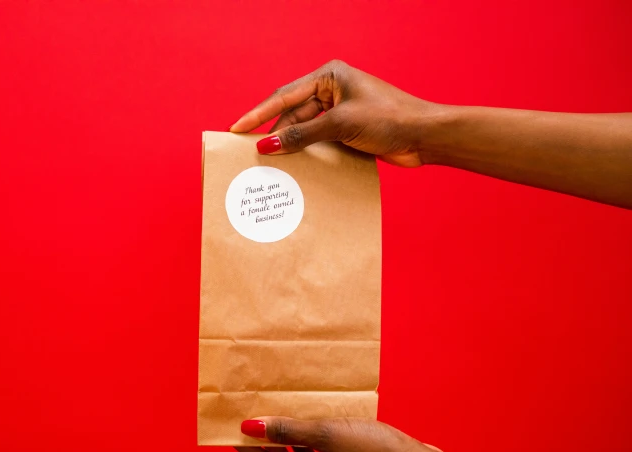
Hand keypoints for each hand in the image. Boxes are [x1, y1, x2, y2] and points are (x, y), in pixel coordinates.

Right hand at [228, 60, 434, 166]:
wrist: (424, 135)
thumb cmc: (389, 119)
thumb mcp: (340, 125)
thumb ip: (301, 135)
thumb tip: (267, 145)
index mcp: (329, 76)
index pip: (284, 96)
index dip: (258, 113)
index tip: (236, 128)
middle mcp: (332, 90)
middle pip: (292, 114)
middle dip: (275, 133)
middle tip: (252, 154)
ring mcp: (340, 110)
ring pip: (304, 129)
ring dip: (291, 145)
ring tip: (272, 163)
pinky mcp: (348, 130)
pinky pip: (318, 140)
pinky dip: (307, 152)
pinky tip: (296, 165)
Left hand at [235, 416, 439, 451]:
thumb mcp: (327, 434)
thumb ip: (289, 429)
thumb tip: (251, 427)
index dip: (246, 447)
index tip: (232, 429)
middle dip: (267, 442)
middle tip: (255, 419)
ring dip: (291, 441)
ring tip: (284, 416)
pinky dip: (314, 444)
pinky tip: (320, 425)